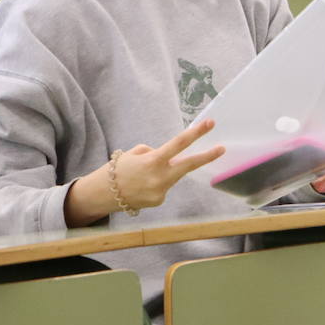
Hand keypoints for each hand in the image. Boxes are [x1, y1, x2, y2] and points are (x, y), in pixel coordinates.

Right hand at [112, 118, 226, 209]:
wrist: (102, 194)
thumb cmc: (118, 169)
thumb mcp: (135, 153)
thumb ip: (156, 152)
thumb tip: (171, 157)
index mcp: (153, 161)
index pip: (179, 144)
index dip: (196, 133)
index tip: (210, 124)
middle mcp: (160, 178)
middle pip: (189, 165)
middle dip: (207, 157)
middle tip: (222, 148)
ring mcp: (160, 192)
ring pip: (173, 176)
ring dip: (165, 172)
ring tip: (143, 176)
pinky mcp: (159, 201)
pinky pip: (164, 187)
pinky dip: (157, 183)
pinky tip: (142, 187)